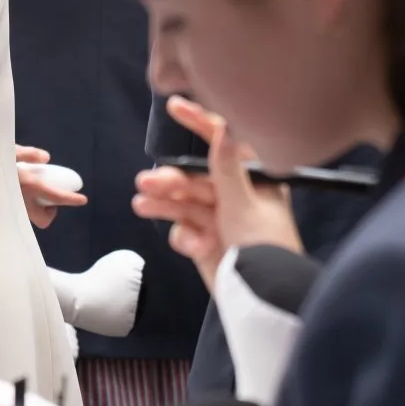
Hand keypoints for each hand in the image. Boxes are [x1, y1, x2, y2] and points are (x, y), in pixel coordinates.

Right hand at [15, 145, 86, 228]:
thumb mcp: (9, 151)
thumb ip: (29, 154)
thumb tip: (46, 158)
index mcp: (27, 184)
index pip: (55, 196)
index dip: (70, 199)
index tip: (82, 199)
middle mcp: (21, 202)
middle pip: (44, 219)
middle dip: (49, 212)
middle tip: (46, 199)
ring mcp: (11, 210)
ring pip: (30, 218)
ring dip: (34, 210)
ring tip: (27, 195)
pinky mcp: (0, 213)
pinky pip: (16, 213)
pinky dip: (19, 206)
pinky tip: (11, 194)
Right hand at [132, 95, 302, 290]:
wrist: (262, 298)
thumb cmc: (263, 245)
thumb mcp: (243, 203)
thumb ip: (226, 166)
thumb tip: (224, 125)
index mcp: (253, 180)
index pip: (224, 143)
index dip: (200, 123)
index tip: (174, 107)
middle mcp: (235, 196)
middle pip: (195, 178)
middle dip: (170, 180)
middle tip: (146, 183)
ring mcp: (219, 219)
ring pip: (184, 203)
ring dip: (164, 204)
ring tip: (141, 206)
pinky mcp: (205, 241)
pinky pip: (185, 230)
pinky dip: (186, 237)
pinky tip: (194, 247)